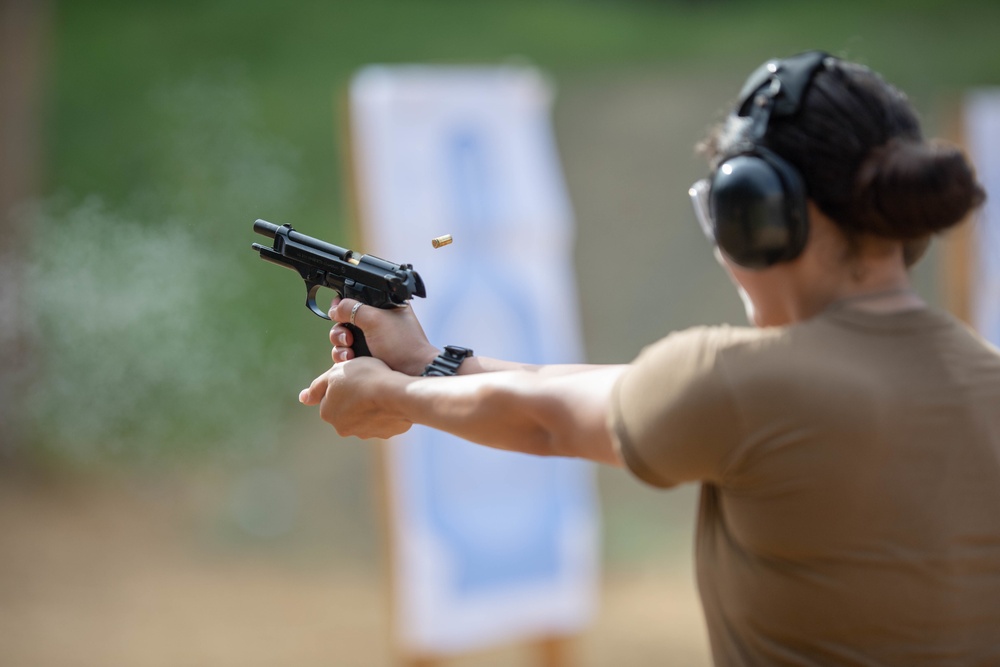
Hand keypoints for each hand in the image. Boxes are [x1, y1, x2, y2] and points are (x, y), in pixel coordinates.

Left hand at [298, 357, 412, 439]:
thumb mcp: (336, 372)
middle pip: (347, 409)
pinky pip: (384, 420)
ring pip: (365, 416)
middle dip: (354, 398)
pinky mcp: (386, 434)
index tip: (353, 376)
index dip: (342, 384)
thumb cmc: (364, 378)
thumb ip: (317, 386)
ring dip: (370, 406)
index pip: (330, 397)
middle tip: (367, 382)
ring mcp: (366, 433)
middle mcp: (343, 428)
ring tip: (381, 390)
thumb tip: (302, 398)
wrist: (396, 393)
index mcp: (328, 413)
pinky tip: (392, 398)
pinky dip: (386, 411)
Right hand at [329, 297, 439, 375]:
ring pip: (342, 337)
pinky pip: (345, 352)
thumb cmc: (402, 344)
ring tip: (349, 352)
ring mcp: (369, 339)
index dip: (343, 305)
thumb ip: (352, 309)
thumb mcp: (375, 320)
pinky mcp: (365, 355)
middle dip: (340, 329)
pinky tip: (350, 360)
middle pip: (344, 319)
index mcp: (382, 306)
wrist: (413, 372)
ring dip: (340, 344)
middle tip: (347, 338)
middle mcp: (375, 321)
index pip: (355, 299)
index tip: (337, 313)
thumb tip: (334, 308)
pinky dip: (343, 356)